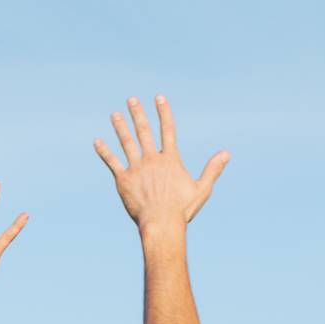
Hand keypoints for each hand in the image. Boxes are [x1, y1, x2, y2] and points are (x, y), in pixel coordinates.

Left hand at [94, 95, 228, 230]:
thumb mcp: (202, 189)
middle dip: (137, 113)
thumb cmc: (182, 210)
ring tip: (114, 114)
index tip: (159, 98)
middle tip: (131, 99)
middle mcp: (152, 159)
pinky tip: (97, 141)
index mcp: (170, 160)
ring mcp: (137, 168)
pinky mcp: (123, 180)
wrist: (161, 224)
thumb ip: (213, 169)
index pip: (168, 129)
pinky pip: (112, 162)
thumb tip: (226, 153)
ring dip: (120, 127)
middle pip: (144, 131)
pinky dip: (104, 151)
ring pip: (126, 142)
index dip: (164, 112)